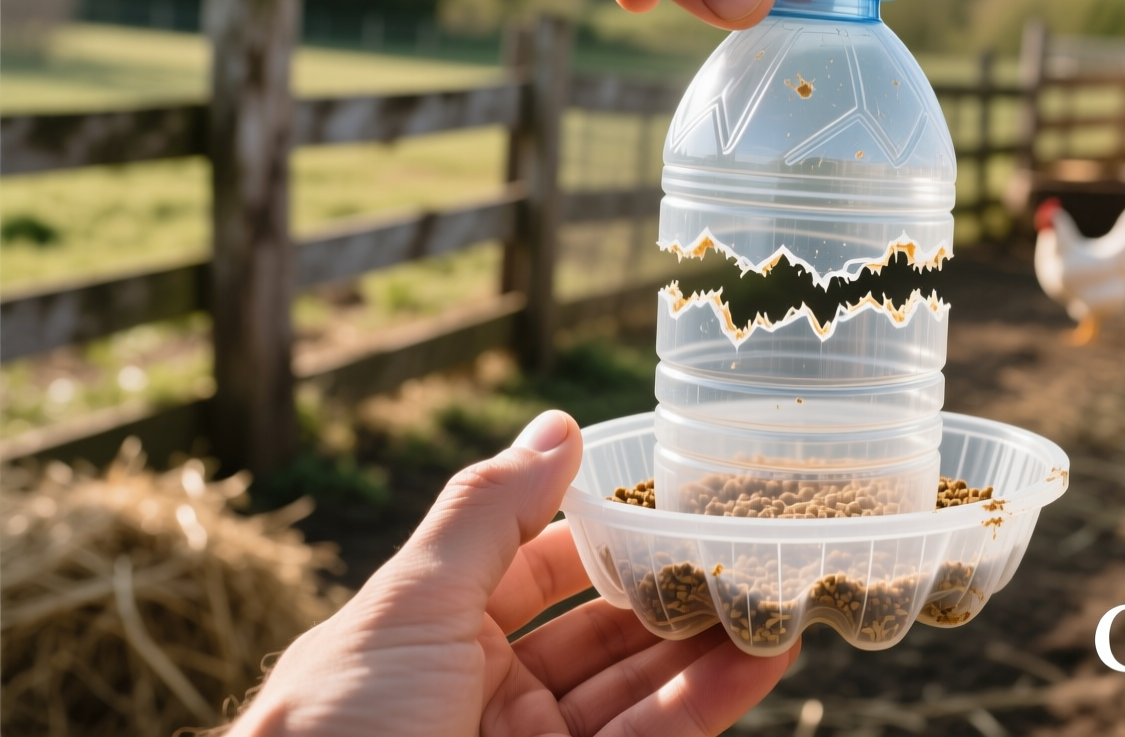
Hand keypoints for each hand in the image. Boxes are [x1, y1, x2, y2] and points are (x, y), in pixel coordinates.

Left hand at [228, 411, 798, 736]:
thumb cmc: (338, 725)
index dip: (605, 525)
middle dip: (672, 585)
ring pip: (642, 685)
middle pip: (604, 625)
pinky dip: (713, 698)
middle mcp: (493, 688)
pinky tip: (763, 656)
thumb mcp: (408, 605)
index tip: (675, 488)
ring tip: (779, 590)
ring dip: (710, 640)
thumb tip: (557, 425)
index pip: (541, 562)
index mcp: (440, 629)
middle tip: (749, 539)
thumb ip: (487, 515)